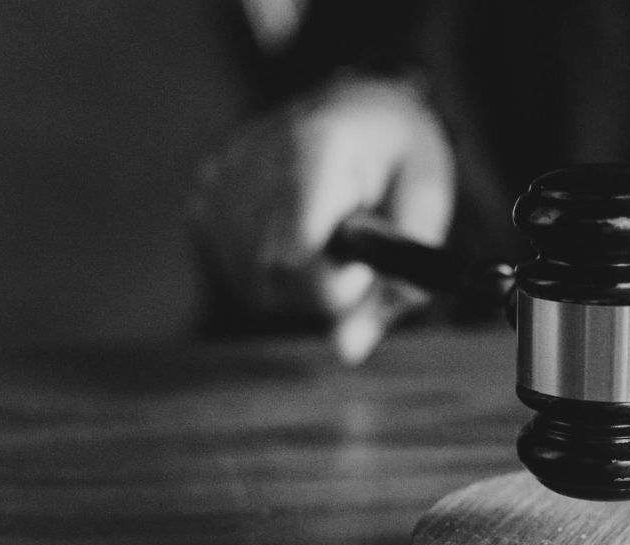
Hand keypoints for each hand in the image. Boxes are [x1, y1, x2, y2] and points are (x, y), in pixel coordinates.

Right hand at [190, 72, 455, 363]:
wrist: (360, 108)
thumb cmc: (399, 160)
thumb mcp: (425, 210)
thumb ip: (396, 281)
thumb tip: (345, 350)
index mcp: (316, 148)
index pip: (291, 252)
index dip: (330, 286)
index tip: (363, 271)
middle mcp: (253, 158)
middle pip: (274, 280)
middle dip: (325, 289)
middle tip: (356, 251)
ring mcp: (220, 177)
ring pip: (254, 287)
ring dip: (301, 286)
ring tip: (329, 237)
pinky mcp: (203, 197)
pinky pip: (238, 276)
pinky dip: (274, 275)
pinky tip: (296, 236)